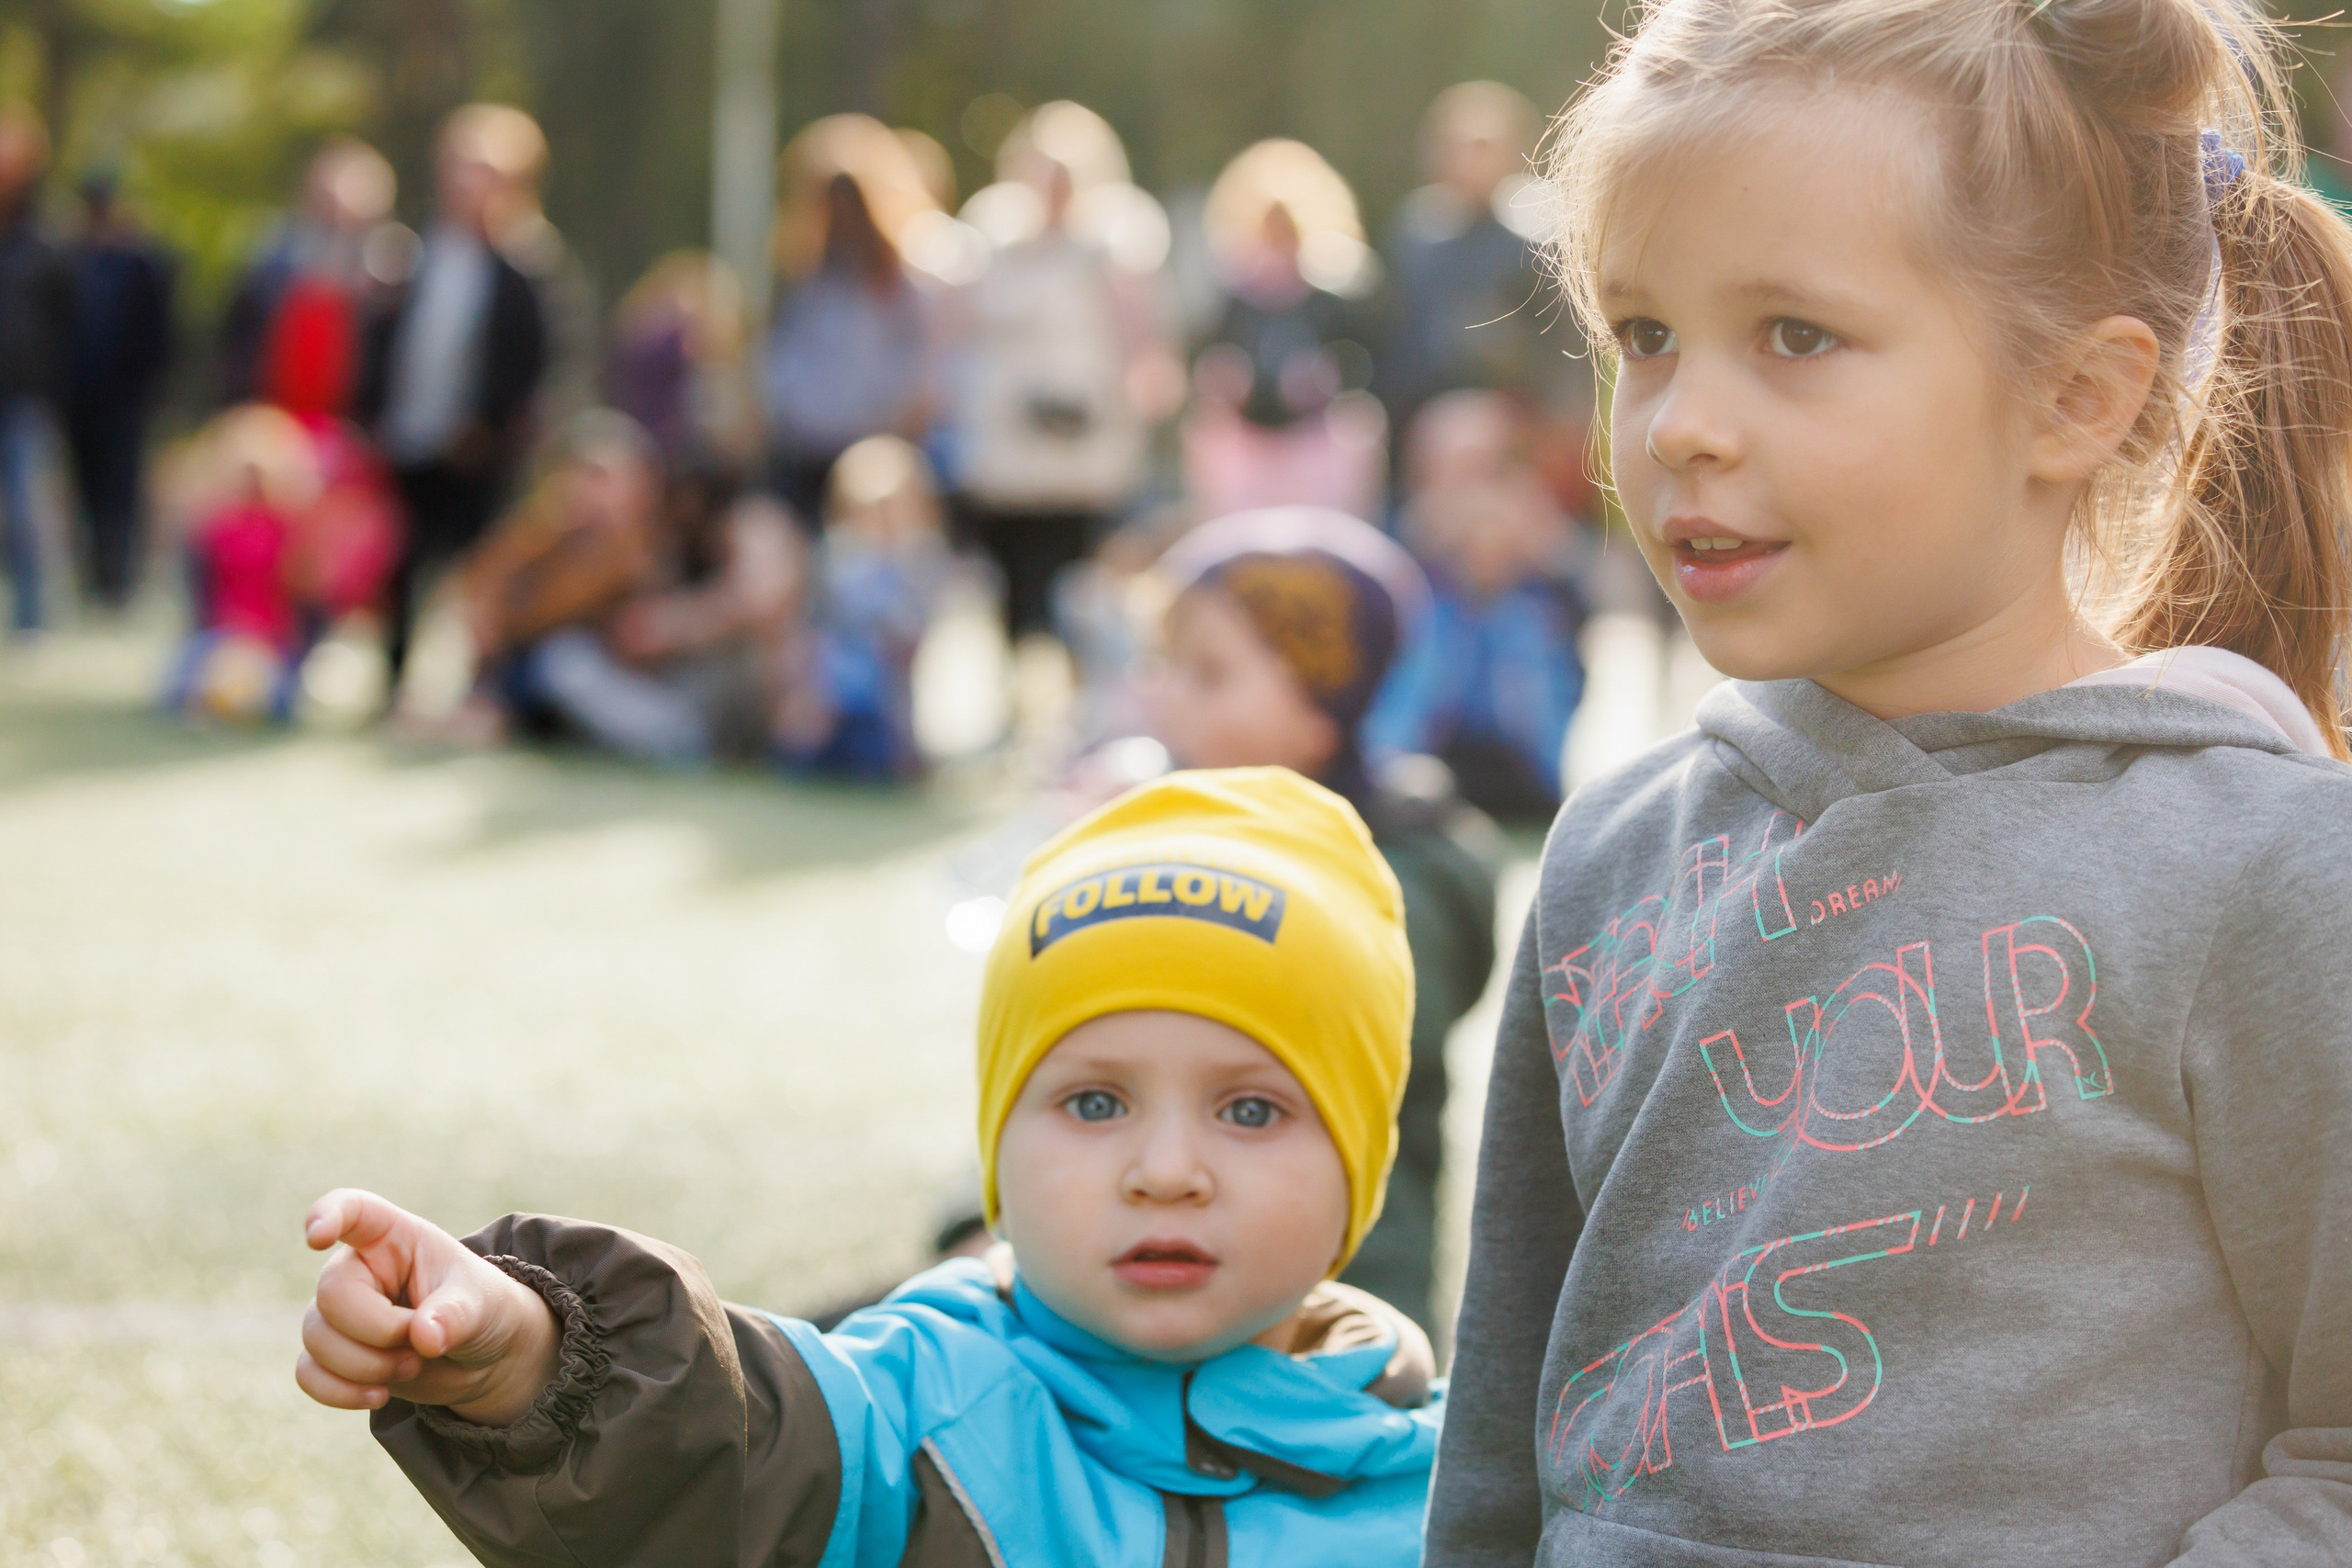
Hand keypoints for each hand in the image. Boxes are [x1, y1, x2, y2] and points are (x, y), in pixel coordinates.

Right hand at [295, 1189, 559, 1426]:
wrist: (485, 1357)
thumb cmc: (483, 1309)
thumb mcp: (483, 1304)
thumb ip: (456, 1315)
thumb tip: (425, 1337)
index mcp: (394, 1238)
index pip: (353, 1209)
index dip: (327, 1215)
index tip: (316, 1237)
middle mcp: (358, 1269)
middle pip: (332, 1296)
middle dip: (379, 1332)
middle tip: (422, 1345)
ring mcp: (341, 1313)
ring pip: (317, 1339)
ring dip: (367, 1366)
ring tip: (414, 1366)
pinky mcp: (335, 1355)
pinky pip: (308, 1373)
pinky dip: (339, 1392)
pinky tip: (379, 1396)